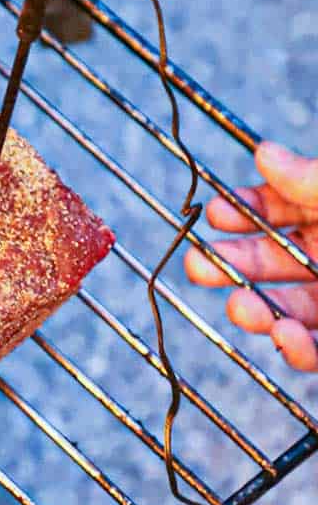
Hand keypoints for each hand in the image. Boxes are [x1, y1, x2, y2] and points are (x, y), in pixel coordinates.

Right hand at [184, 142, 317, 369]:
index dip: (244, 211)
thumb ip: (311, 180)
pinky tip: (283, 333)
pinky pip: (314, 352)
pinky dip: (294, 350)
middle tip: (199, 266)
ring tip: (240, 306)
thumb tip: (264, 152)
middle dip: (229, 265)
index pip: (280, 208)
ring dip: (252, 310)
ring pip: (284, 310)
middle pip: (269, 263)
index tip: (212, 213)